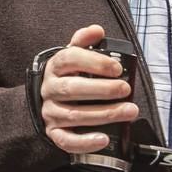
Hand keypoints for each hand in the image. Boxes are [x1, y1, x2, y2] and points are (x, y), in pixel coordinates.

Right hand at [38, 24, 138, 155]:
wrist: (42, 102)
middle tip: (126, 89)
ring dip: (104, 114)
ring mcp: (50, 112)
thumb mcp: (70, 58)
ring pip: (73, 115)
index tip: (117, 68)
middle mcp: (49, 90)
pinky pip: (66, 140)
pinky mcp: (54, 132)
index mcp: (54, 69)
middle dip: (102, 90)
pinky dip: (84, 141)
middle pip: (72, 89)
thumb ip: (82, 43)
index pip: (68, 60)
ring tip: (130, 111)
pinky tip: (103, 139)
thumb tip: (97, 30)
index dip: (94, 62)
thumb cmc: (66, 78)